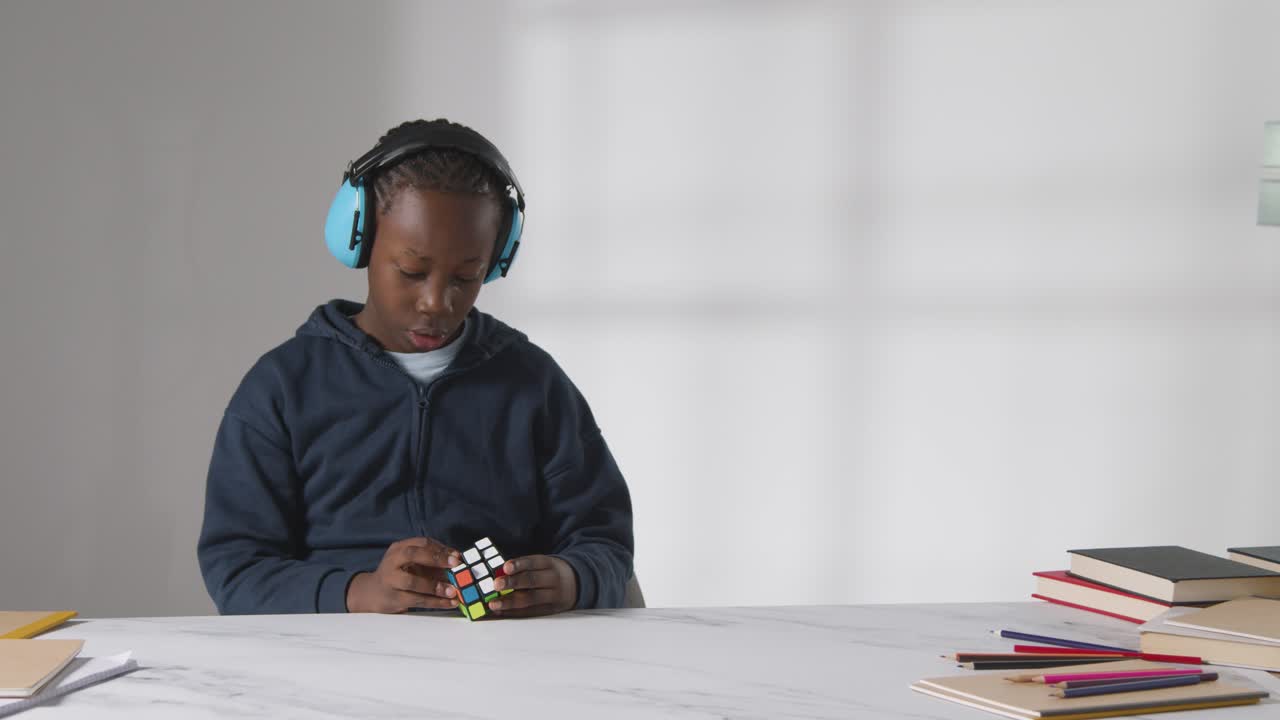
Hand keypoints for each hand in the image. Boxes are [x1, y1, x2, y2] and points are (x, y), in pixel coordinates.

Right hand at [346, 537, 462, 613]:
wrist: (372, 593)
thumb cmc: (399, 575)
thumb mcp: (411, 563)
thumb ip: (432, 561)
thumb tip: (459, 563)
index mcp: (399, 548)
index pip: (422, 543)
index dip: (441, 548)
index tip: (457, 556)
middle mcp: (392, 561)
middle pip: (412, 555)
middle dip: (436, 558)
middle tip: (456, 565)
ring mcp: (390, 580)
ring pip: (413, 582)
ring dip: (436, 586)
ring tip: (454, 590)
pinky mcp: (393, 598)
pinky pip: (417, 600)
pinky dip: (436, 602)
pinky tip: (450, 602)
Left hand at [488, 555, 577, 617]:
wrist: (576, 584)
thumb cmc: (550, 573)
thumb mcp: (543, 564)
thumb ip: (524, 568)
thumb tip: (498, 575)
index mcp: (550, 564)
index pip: (534, 563)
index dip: (520, 565)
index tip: (505, 567)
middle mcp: (553, 579)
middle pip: (532, 581)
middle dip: (513, 583)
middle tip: (496, 584)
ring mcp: (554, 596)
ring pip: (531, 599)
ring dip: (510, 602)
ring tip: (494, 604)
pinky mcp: (551, 610)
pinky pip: (532, 612)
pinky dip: (515, 613)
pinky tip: (502, 612)